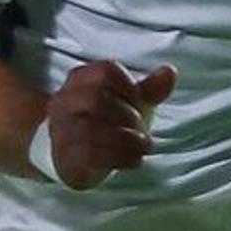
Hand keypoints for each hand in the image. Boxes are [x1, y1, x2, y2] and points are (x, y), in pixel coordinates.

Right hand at [40, 60, 173, 189]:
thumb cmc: (104, 122)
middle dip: (127, 115)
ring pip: (91, 129)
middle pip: (96, 98)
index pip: (105, 70)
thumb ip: (149, 89)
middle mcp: (64, 101)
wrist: (74, 156)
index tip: (140, 102)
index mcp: (80, 80)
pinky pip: (89, 154)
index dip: (129, 86)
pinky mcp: (65, 155)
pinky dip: (119, 157)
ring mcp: (61, 128)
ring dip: (126, 139)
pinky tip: (135, 160)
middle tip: (143, 130)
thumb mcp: (128, 103)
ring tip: (143, 146)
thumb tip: (169, 72)